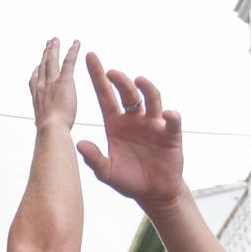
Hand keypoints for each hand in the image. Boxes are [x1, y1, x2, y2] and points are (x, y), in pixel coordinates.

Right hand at [29, 38, 80, 130]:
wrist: (51, 130)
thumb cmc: (48, 134)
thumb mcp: (41, 128)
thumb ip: (42, 123)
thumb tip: (40, 128)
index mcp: (37, 98)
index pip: (34, 81)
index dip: (36, 71)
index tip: (37, 66)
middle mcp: (41, 87)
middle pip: (42, 66)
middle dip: (45, 55)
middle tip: (47, 45)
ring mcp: (51, 82)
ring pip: (52, 60)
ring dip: (53, 48)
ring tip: (55, 40)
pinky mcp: (65, 81)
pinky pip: (69, 61)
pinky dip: (72, 51)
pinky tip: (76, 43)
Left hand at [77, 53, 185, 210]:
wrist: (153, 194)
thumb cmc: (128, 180)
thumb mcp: (107, 173)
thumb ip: (94, 159)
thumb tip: (79, 144)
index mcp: (115, 123)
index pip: (105, 95)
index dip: (97, 77)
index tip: (90, 57)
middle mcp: (134, 119)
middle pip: (127, 93)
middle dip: (120, 81)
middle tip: (110, 72)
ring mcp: (153, 124)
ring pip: (151, 100)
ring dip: (146, 89)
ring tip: (139, 81)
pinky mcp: (170, 134)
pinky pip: (172, 121)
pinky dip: (171, 116)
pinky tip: (167, 114)